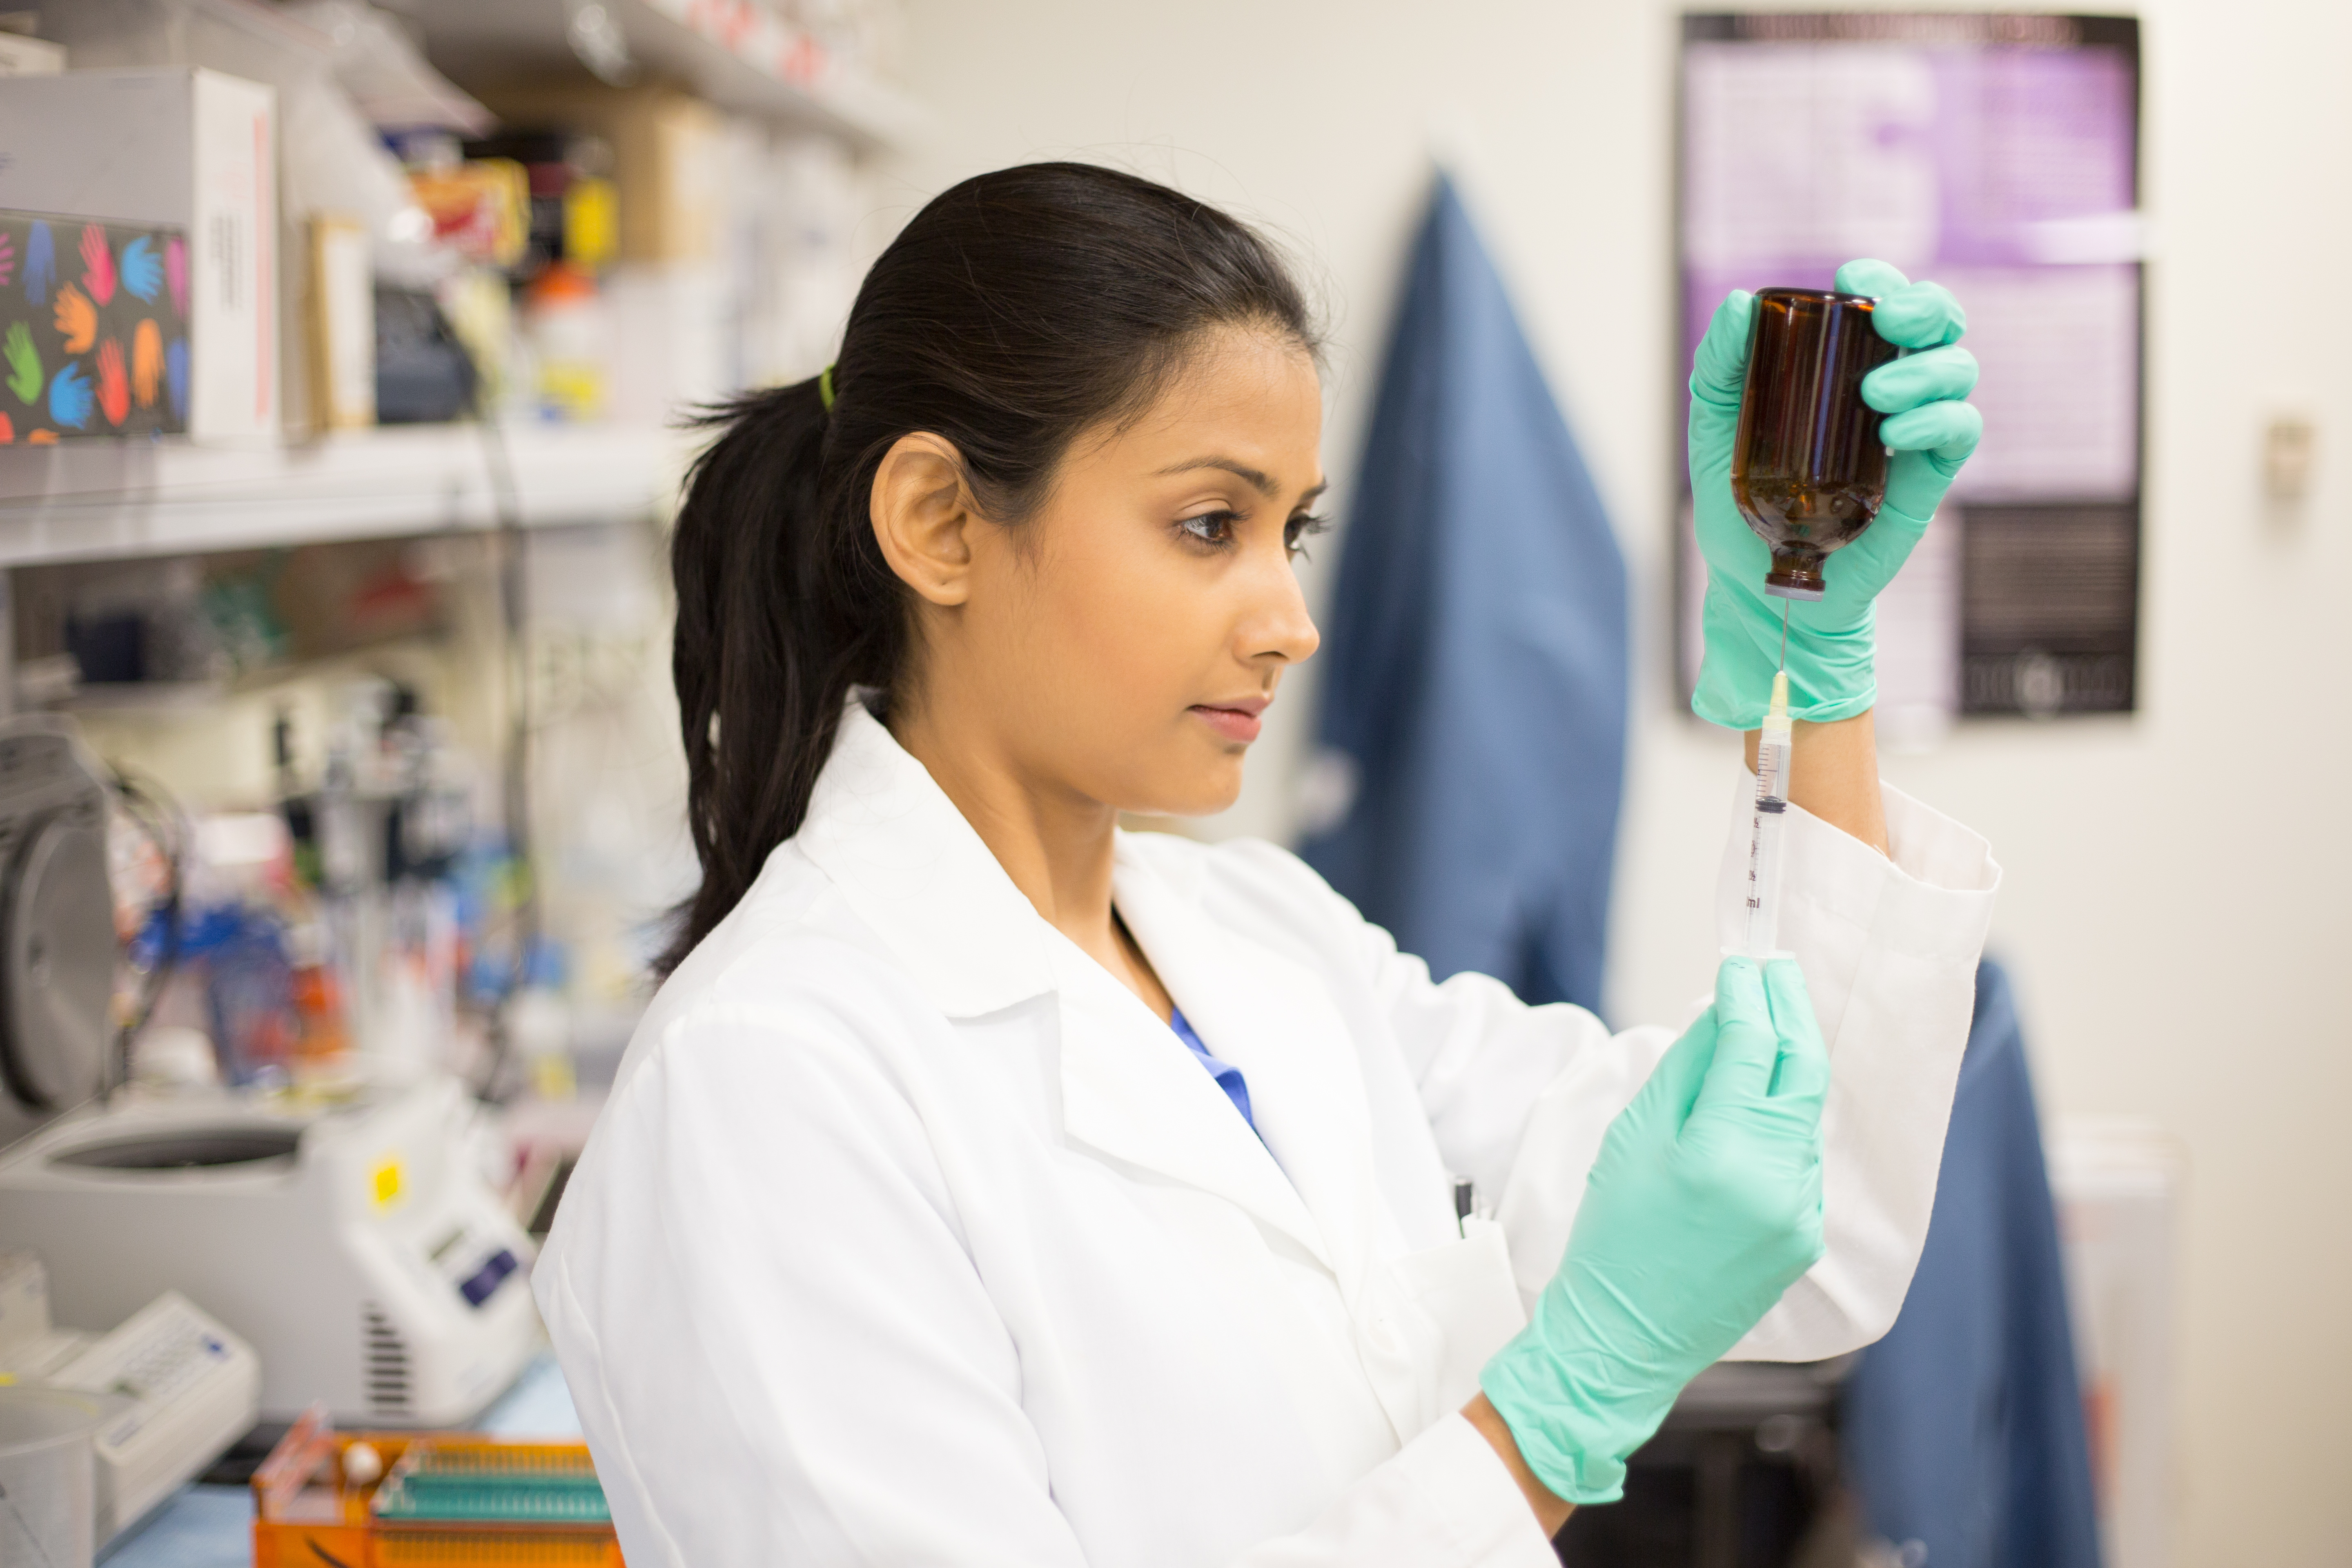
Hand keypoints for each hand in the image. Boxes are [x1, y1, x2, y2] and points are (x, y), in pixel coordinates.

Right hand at [1478, 957, 1827, 1503]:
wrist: (1625, 1336)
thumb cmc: (1612, 1235)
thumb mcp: (1633, 1137)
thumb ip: (1685, 1069)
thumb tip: (1721, 1011)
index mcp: (1719, 1151)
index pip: (1752, 1044)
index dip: (1749, 994)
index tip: (1743, 961)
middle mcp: (1773, 1179)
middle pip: (1802, 1068)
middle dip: (1791, 1010)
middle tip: (1778, 968)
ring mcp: (1799, 1211)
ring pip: (1804, 1113)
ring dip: (1786, 1068)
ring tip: (1762, 1031)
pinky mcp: (1806, 1236)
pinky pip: (1801, 1159)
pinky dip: (1781, 1124)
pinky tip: (1753, 1112)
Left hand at [1690, 260, 1982, 728]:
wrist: (1755, 584)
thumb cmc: (1738, 502)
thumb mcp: (1714, 428)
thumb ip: (1721, 367)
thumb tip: (1737, 303)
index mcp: (1841, 368)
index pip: (1883, 303)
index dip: (1882, 278)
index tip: (1851, 279)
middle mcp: (1887, 391)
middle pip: (1940, 323)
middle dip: (1925, 305)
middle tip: (1887, 317)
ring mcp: (1911, 433)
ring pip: (1958, 370)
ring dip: (1924, 370)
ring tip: (1873, 394)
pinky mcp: (1926, 479)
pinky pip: (1960, 431)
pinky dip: (1937, 419)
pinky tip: (1895, 432)